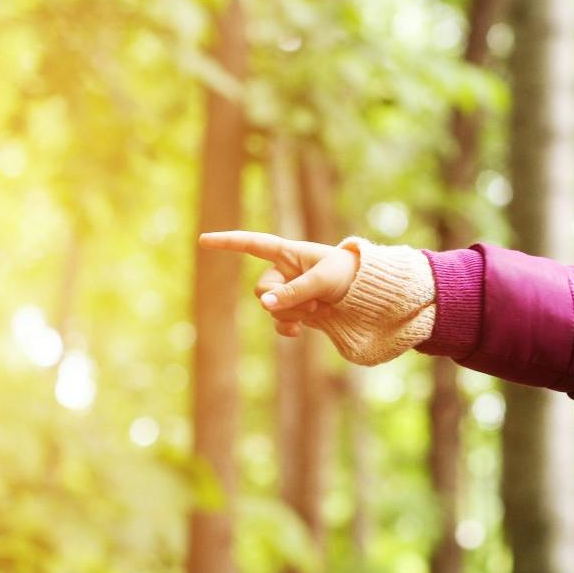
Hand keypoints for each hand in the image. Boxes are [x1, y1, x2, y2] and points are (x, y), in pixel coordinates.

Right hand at [197, 230, 357, 334]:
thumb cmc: (349, 276)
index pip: (252, 244)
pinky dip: (287, 327)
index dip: (228, 242)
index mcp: (288, 253)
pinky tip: (299, 332)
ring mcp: (289, 293)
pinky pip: (279, 322)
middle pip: (262, 290)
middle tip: (312, 304)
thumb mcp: (323, 280)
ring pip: (271, 309)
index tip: (204, 240)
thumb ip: (294, 292)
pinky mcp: (296, 312)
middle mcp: (284, 272)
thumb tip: (266, 306)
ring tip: (319, 310)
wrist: (369, 296)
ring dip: (292, 314)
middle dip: (282, 301)